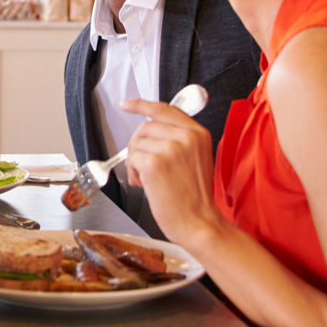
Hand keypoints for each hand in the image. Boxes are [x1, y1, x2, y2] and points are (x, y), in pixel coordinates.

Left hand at [118, 98, 224, 248]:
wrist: (199, 222)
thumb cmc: (194, 197)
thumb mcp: (195, 159)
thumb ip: (178, 140)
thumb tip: (149, 131)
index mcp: (198, 133)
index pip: (164, 110)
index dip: (142, 106)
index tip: (127, 104)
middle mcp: (186, 136)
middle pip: (145, 127)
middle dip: (138, 146)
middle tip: (144, 167)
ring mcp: (171, 148)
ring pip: (136, 143)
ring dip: (135, 162)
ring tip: (148, 179)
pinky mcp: (155, 162)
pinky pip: (132, 159)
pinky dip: (133, 173)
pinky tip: (145, 184)